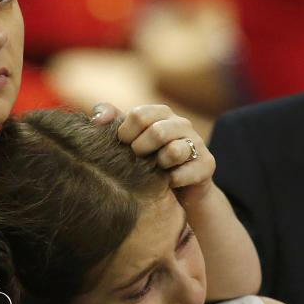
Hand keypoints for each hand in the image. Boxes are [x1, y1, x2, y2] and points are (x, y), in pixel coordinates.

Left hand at [93, 102, 214, 202]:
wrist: (175, 190)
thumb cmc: (145, 160)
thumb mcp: (128, 139)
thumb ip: (111, 122)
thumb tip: (97, 119)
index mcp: (160, 113)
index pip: (139, 115)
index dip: (125, 134)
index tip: (123, 146)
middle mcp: (181, 124)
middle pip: (156, 132)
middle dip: (140, 151)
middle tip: (137, 160)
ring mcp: (196, 143)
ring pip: (173, 152)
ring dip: (157, 165)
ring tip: (153, 170)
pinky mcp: (206, 165)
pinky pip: (182, 174)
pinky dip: (169, 182)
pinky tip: (166, 184)